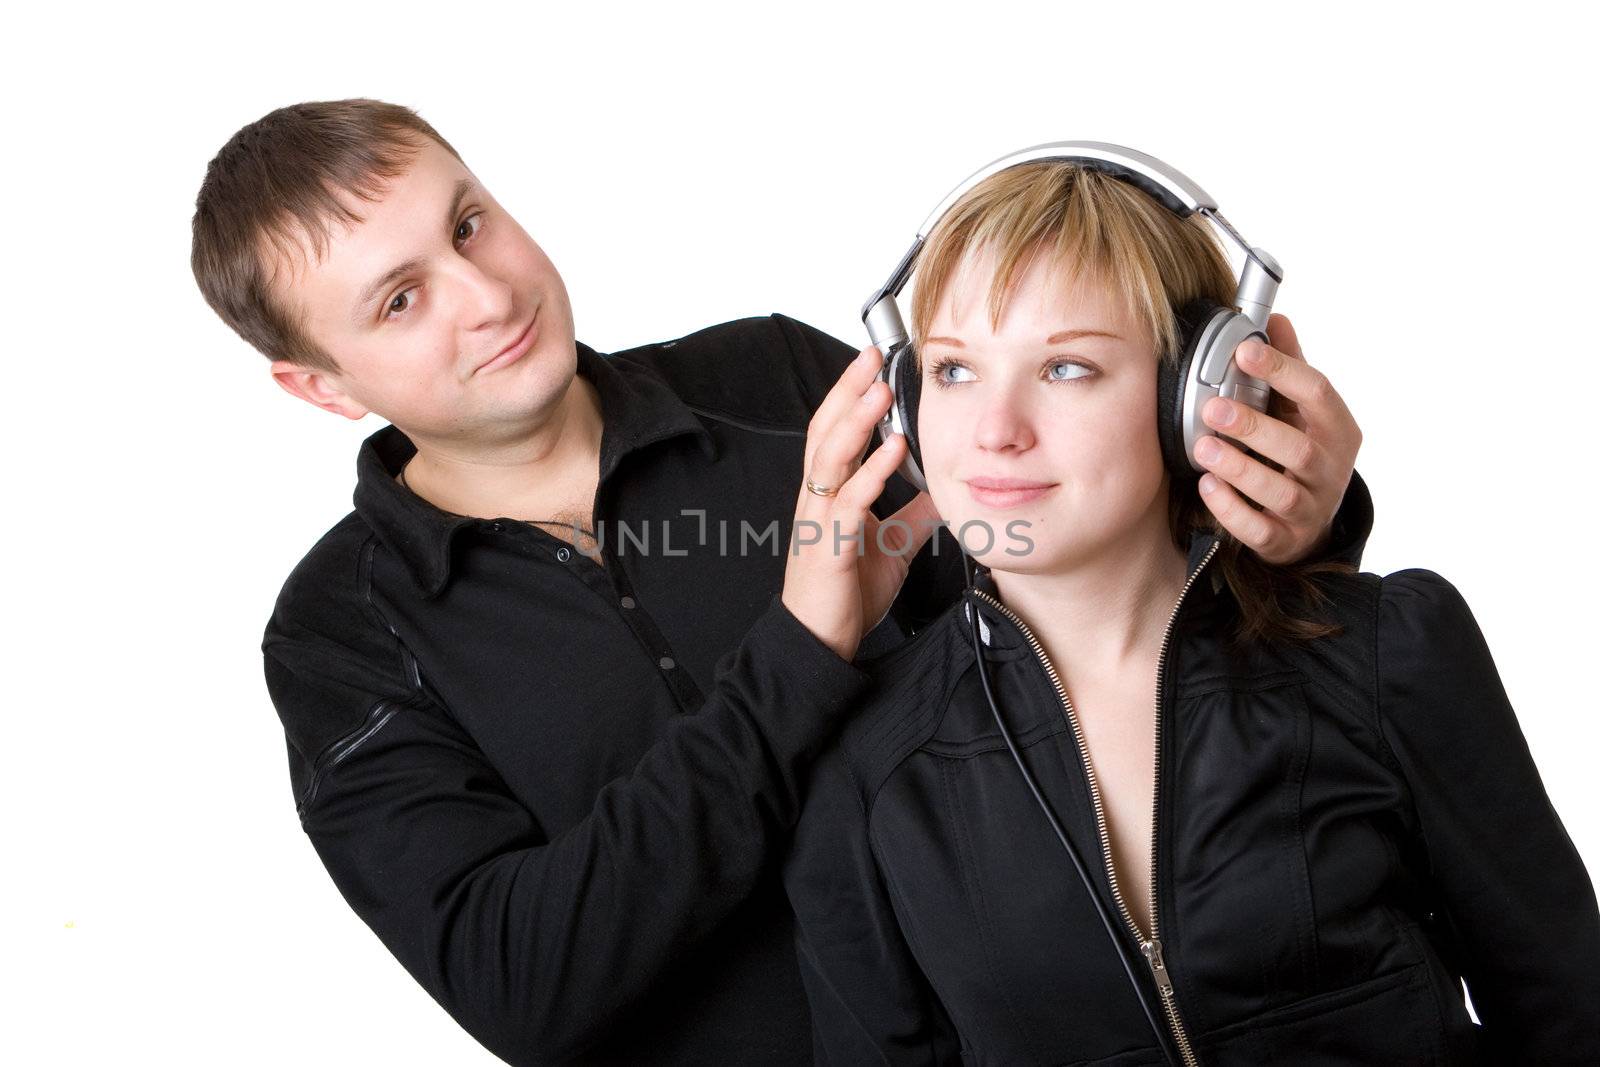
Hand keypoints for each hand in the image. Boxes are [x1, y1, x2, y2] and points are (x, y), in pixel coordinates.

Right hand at [781, 346, 939, 660]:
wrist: (821, 640)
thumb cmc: (845, 593)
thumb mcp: (891, 544)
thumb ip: (912, 513)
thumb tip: (944, 488)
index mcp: (829, 493)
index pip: (834, 431)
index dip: (849, 395)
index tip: (871, 364)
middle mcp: (818, 498)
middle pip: (825, 429)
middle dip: (848, 389)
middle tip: (871, 355)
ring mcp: (820, 519)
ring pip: (831, 456)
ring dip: (857, 420)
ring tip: (880, 390)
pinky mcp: (829, 545)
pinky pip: (849, 500)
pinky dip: (872, 471)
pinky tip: (894, 450)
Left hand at [1192, 314, 1361, 564]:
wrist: (1311, 524)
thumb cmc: (1302, 453)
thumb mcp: (1303, 411)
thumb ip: (1290, 369)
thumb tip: (1276, 318)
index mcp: (1337, 430)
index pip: (1318, 393)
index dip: (1283, 370)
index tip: (1245, 351)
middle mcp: (1329, 470)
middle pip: (1298, 448)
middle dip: (1254, 427)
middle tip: (1212, 408)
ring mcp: (1309, 508)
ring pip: (1278, 492)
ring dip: (1239, 469)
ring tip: (1204, 448)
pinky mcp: (1285, 541)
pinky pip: (1259, 530)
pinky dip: (1231, 510)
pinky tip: (1207, 486)